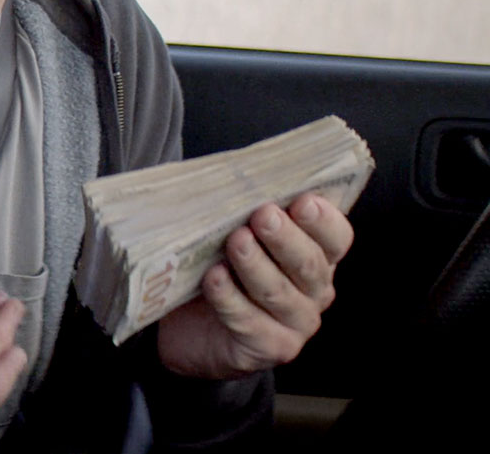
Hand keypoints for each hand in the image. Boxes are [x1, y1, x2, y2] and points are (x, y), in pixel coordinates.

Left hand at [157, 193, 354, 378]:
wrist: (191, 331)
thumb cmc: (217, 273)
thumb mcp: (233, 239)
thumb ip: (247, 216)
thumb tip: (236, 180)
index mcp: (315, 258)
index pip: (336, 238)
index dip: (324, 221)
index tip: (303, 200)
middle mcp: (313, 292)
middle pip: (309, 264)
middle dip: (286, 238)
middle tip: (263, 215)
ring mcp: (295, 324)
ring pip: (278, 292)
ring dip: (256, 265)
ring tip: (236, 241)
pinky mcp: (269, 348)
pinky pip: (250, 321)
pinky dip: (230, 298)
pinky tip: (213, 278)